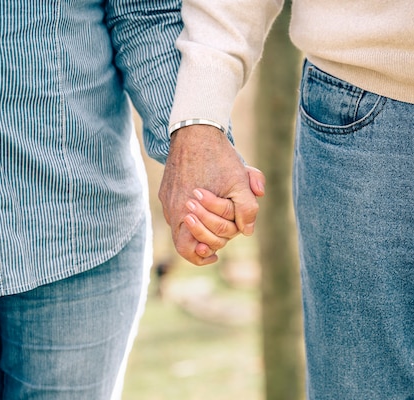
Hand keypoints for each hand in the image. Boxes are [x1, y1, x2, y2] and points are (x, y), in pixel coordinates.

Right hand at [159, 124, 263, 264]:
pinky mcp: (165, 190)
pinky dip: (190, 212)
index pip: (189, 249)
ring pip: (180, 225)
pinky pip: (176, 210)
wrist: (195, 130)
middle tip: (219, 236)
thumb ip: (247, 209)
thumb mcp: (241, 182)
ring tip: (213, 220)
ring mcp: (167, 199)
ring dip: (198, 226)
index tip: (215, 254)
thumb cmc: (219, 157)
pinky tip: (204, 202)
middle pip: (184, 241)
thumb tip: (247, 230)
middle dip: (205, 240)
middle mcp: (172, 209)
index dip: (202, 256)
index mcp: (186, 212)